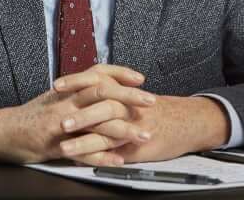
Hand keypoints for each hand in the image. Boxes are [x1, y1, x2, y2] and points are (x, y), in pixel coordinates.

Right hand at [0, 65, 155, 164]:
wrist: (1, 131)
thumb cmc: (32, 116)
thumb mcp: (56, 97)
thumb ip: (78, 92)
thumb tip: (105, 87)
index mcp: (67, 90)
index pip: (98, 73)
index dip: (120, 73)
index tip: (141, 78)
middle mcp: (65, 102)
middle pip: (101, 92)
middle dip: (130, 97)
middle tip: (151, 101)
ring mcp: (60, 123)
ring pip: (96, 123)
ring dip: (123, 129)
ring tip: (144, 135)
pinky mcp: (54, 145)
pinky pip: (82, 151)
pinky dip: (102, 156)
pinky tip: (119, 160)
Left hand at [56, 71, 230, 162]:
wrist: (187, 121)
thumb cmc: (157, 109)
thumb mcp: (134, 94)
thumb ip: (113, 91)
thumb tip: (86, 89)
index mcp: (123, 90)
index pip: (96, 81)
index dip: (76, 82)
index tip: (56, 85)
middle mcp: (127, 105)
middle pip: (99, 103)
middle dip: (76, 111)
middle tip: (56, 117)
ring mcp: (131, 126)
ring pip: (105, 130)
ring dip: (82, 140)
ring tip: (63, 147)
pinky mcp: (135, 145)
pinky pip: (114, 150)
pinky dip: (97, 156)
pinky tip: (83, 161)